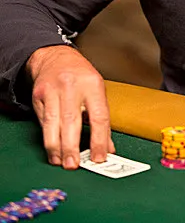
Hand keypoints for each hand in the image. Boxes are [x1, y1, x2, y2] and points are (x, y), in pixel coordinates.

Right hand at [27, 45, 114, 169]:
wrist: (56, 58)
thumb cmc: (80, 76)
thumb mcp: (97, 91)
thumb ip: (101, 118)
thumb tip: (108, 147)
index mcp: (93, 84)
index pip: (99, 115)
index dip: (100, 139)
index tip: (100, 158)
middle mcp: (72, 86)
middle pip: (72, 121)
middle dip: (72, 147)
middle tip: (74, 165)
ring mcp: (53, 90)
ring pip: (53, 124)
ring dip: (56, 147)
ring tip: (61, 162)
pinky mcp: (38, 95)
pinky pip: (43, 122)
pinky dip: (48, 138)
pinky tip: (52, 149)